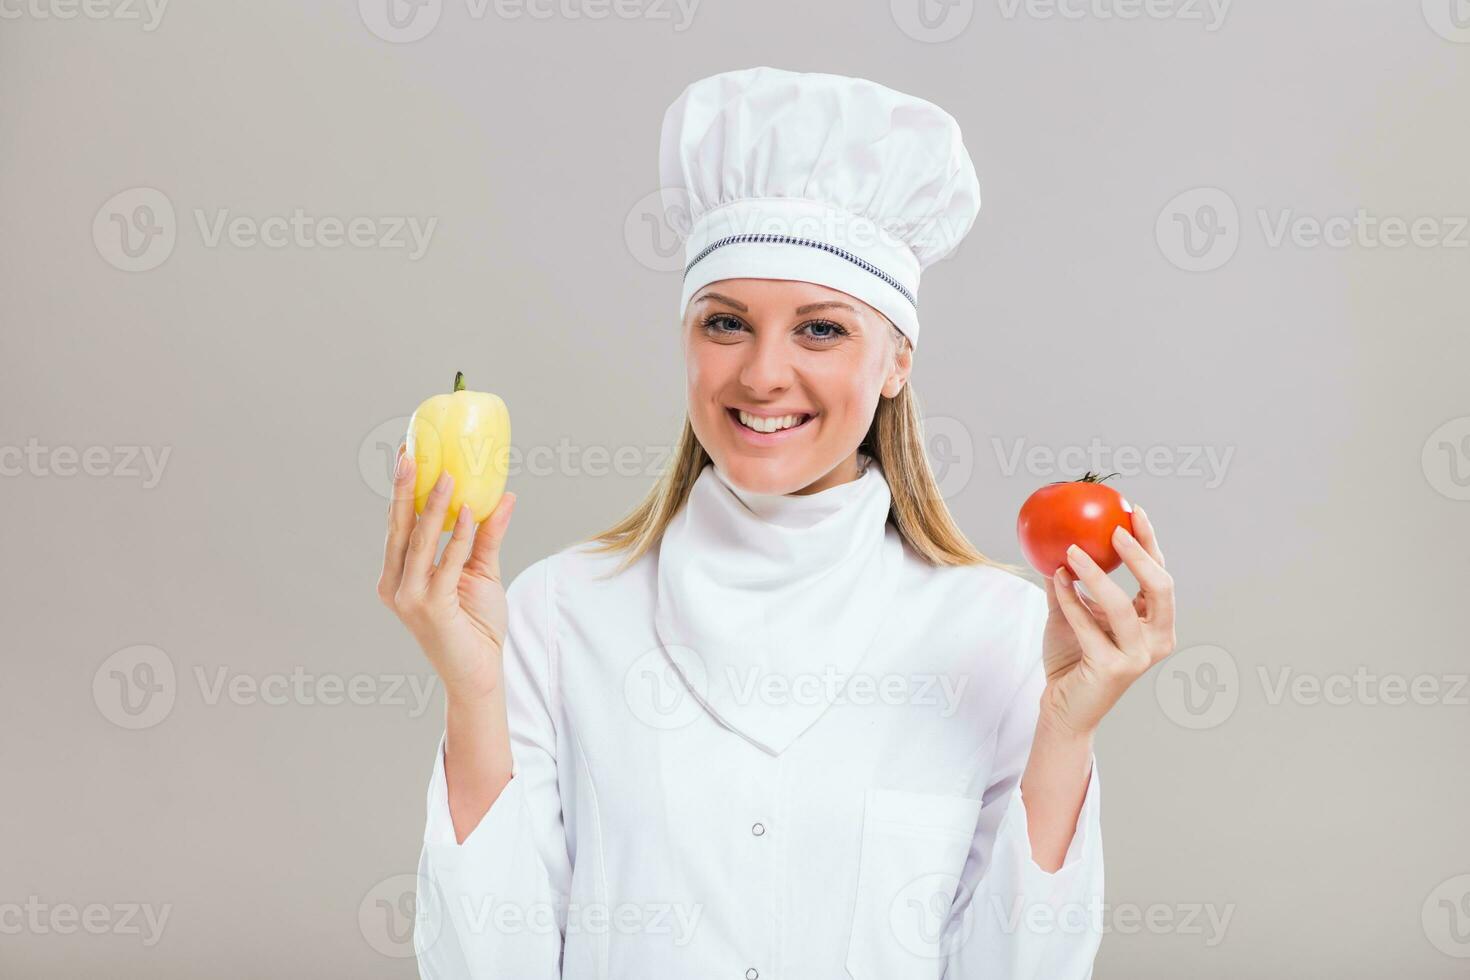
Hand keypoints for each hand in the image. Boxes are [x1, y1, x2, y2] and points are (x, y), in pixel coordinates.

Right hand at [377, 445, 517, 703]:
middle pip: (399, 528)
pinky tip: (467, 510)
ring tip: (447, 474)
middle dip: (404, 488)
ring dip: (434, 506)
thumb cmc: (476, 625)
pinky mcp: (431, 609)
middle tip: (411, 452)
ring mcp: (409, 599)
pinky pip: (446, 564)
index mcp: (398, 576)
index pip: (398, 526)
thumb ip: (487, 535)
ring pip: (420, 542)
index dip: (401, 490)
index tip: (407, 454)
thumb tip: (505, 495)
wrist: (479, 673)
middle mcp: (395, 586)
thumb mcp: (482, 571)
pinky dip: (457, 536)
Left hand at [1038, 505, 1176, 736]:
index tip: (1133, 510)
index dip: (1150, 541)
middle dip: (1140, 553)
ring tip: (1072, 551)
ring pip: (1122, 605)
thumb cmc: (1072, 660)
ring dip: (1096, 575)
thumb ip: (1070, 581)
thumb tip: (1056, 539)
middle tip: (1114, 530)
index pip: (1159, 574)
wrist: (1062, 708)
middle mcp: (1157, 640)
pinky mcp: (1113, 669)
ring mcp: (1138, 657)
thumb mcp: (1072, 613)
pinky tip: (1056, 578)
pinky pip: (1089, 625)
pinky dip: (1071, 600)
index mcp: (1155, 623)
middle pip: (1160, 587)